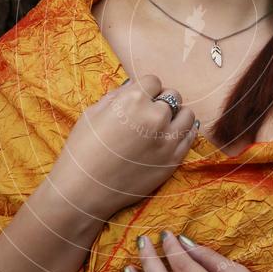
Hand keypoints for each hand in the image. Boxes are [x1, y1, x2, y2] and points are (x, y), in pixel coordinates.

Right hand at [47, 75, 197, 220]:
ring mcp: (168, 140)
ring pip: (187, 115)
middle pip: (172, 96)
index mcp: (133, 100)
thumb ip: (118, 95)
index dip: (145, 89)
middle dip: (160, 101)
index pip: (154, 81)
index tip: (139, 100)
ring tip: (161, 125)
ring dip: (176, 116)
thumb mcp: (93, 112)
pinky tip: (168, 137)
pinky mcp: (174, 160)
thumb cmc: (82, 150)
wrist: (84, 191)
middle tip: (147, 115)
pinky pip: (190, 136)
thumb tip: (134, 86)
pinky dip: (182, 133)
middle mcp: (155, 117)